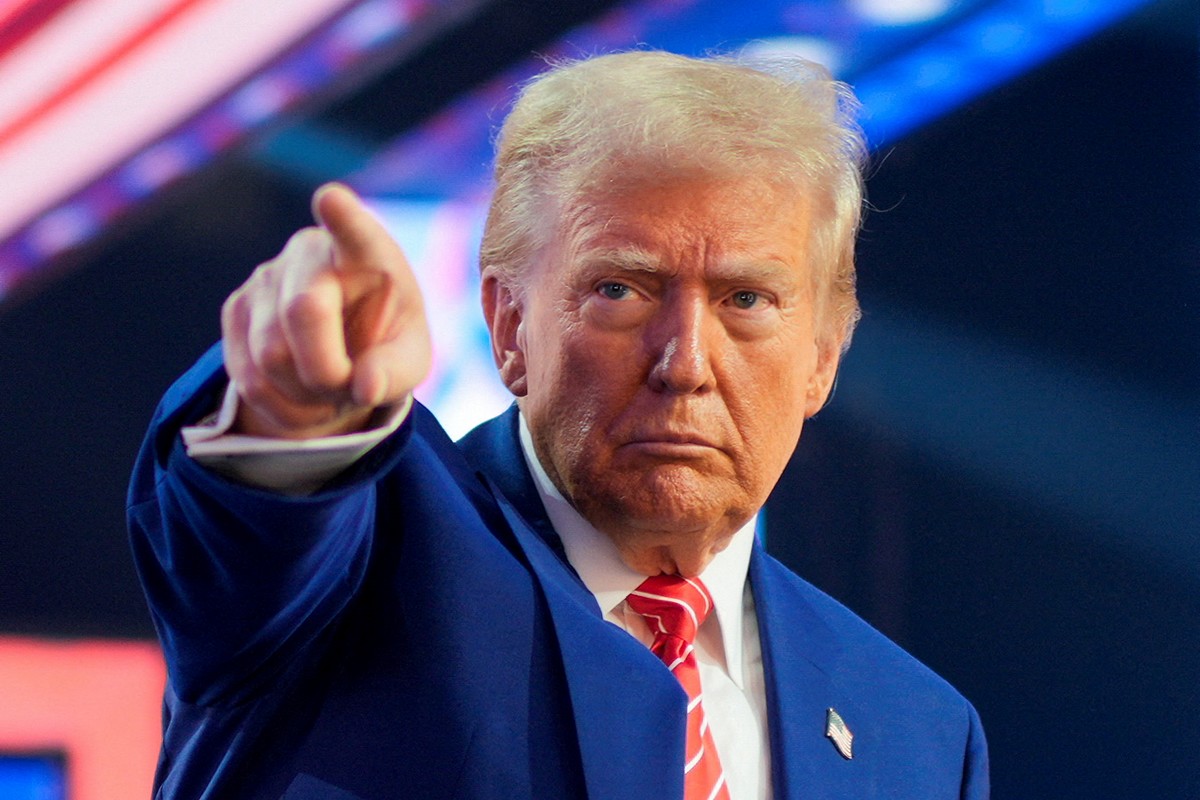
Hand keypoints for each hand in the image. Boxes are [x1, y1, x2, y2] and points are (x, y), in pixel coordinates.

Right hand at [221, 183, 430, 438]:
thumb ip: (395, 371)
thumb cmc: (385, 343)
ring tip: (331, 390)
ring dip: (307, 395)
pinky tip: (303, 397)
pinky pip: (249, 378)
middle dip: (329, 370)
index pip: (353, 230)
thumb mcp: (409, 359)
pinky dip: (282, 407)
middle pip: (303, 314)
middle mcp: (310, 252)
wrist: (341, 350)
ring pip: (271, 356)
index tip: (331, 200)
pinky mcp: (235, 309)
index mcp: (367, 252)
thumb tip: (364, 387)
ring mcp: (265, 276)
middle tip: (353, 389)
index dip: (342, 217)